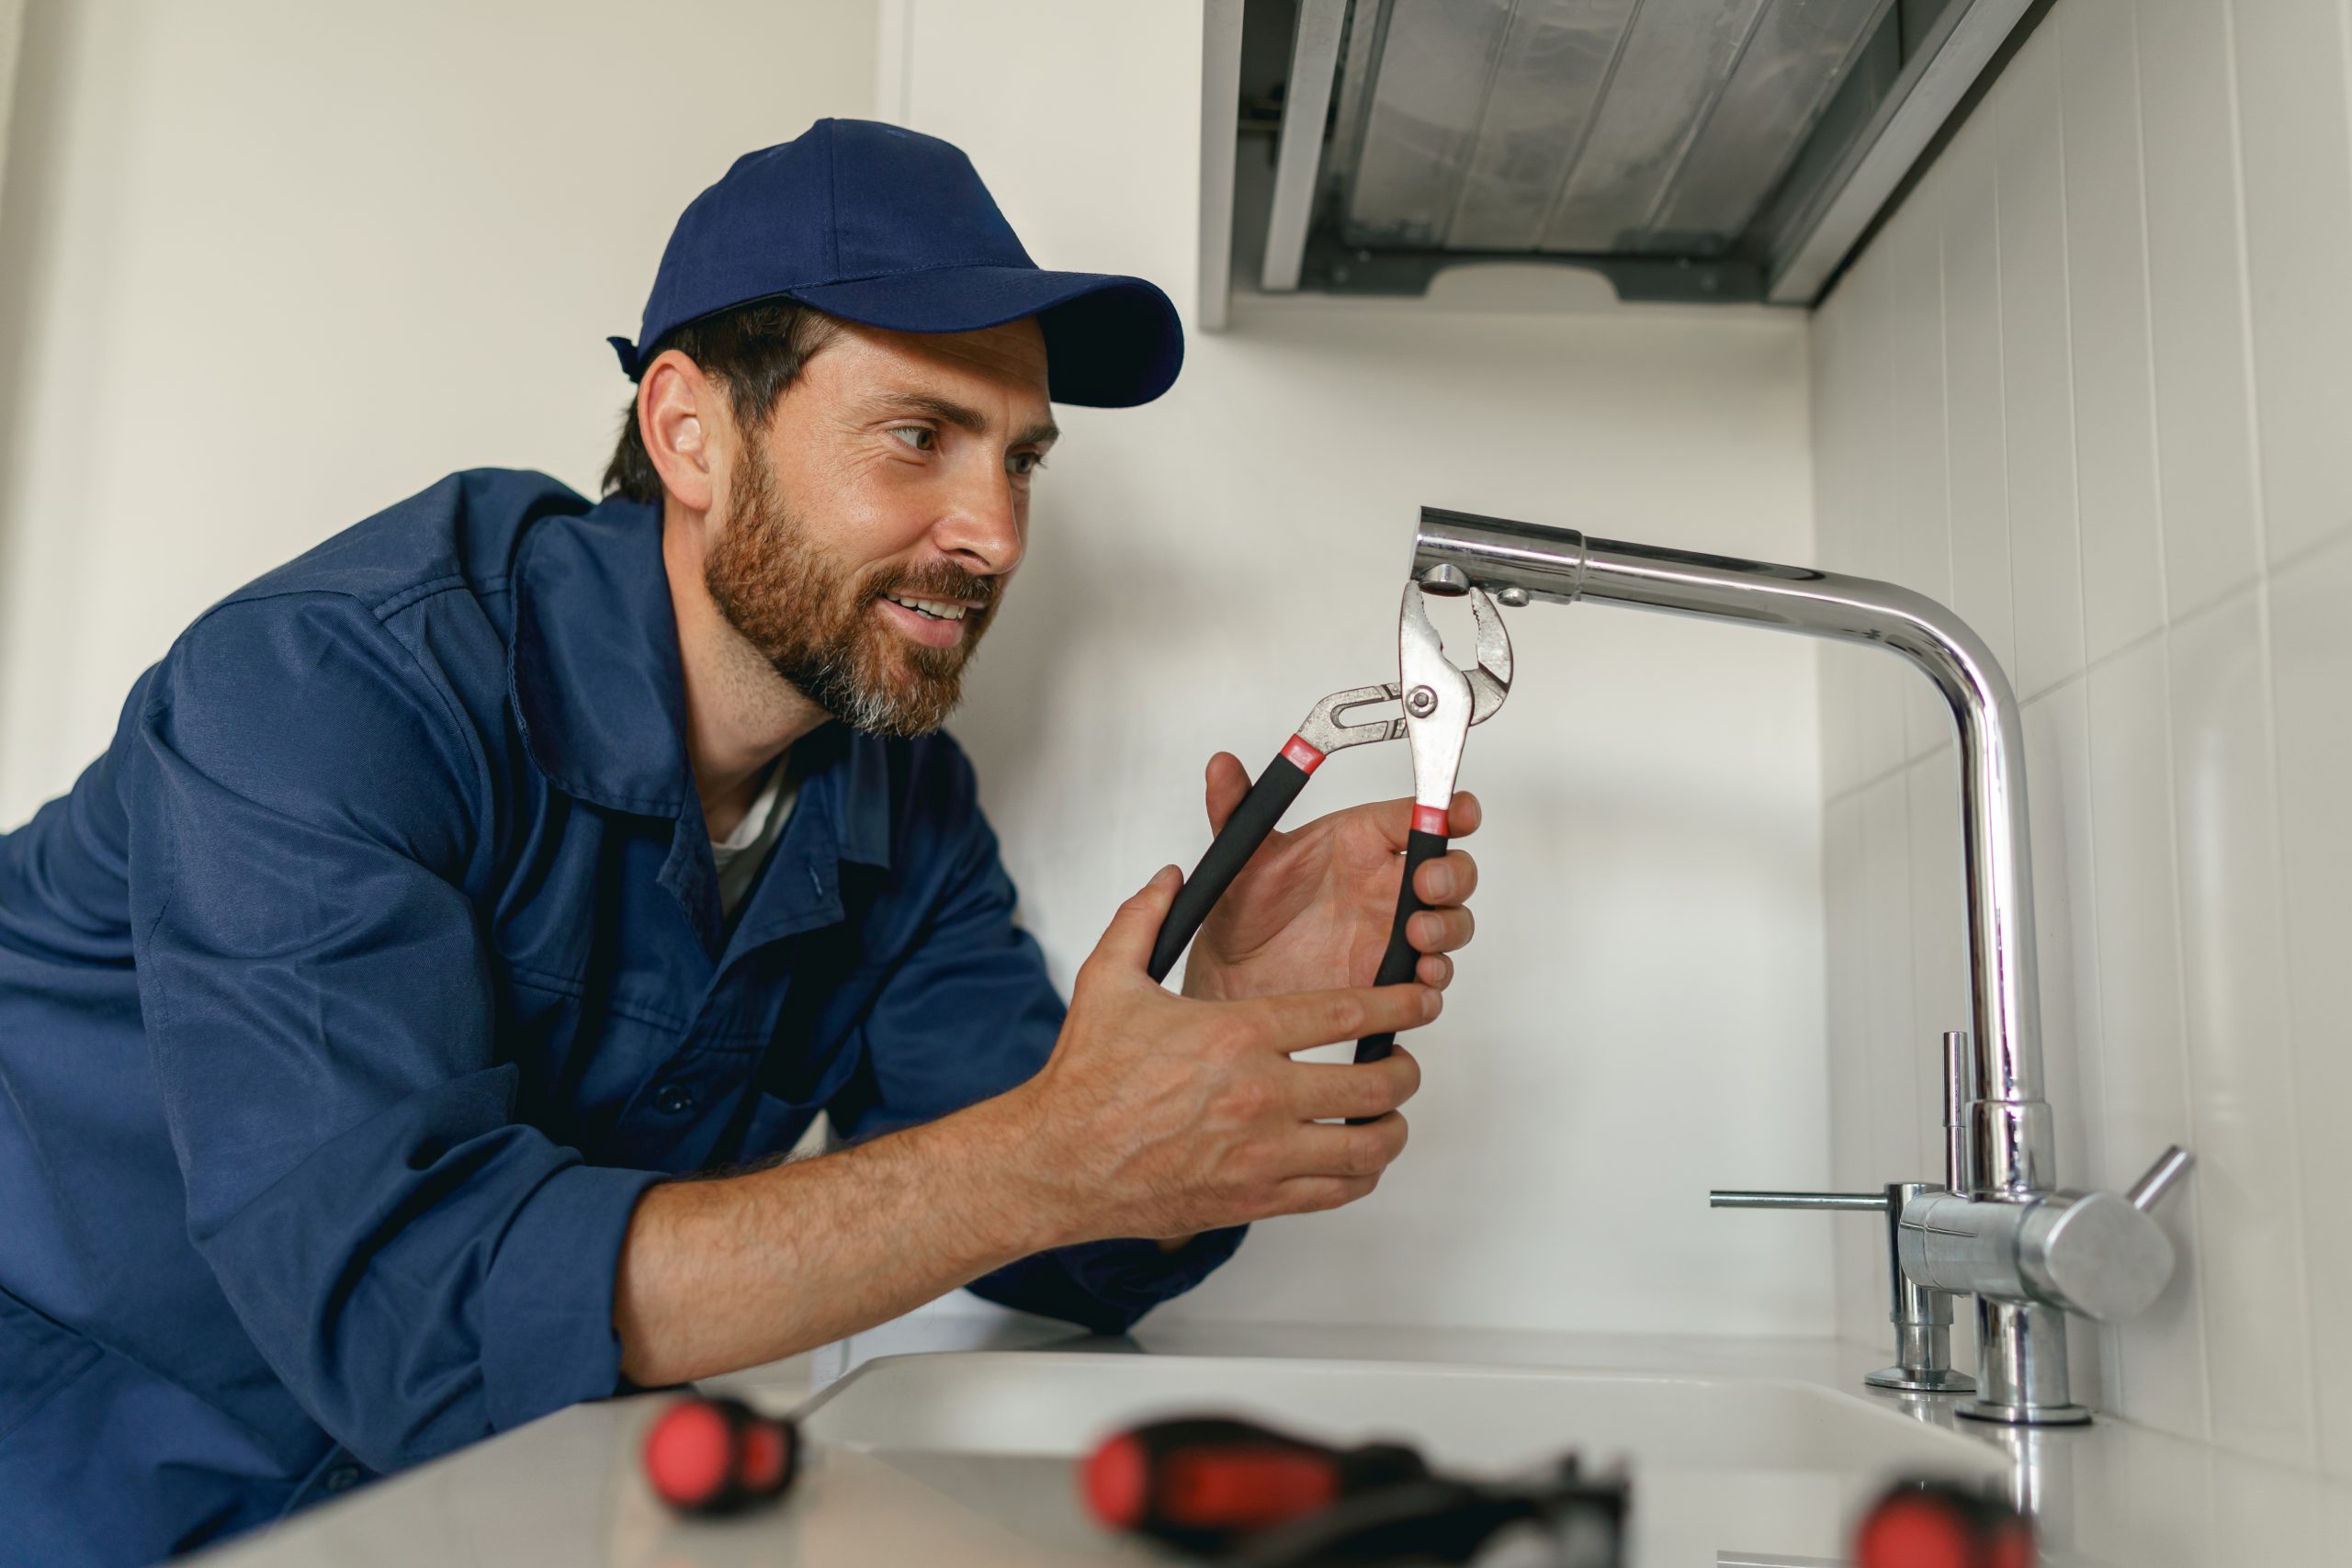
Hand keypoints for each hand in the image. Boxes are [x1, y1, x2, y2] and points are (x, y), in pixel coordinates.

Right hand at [1001, 867, 1432, 1243]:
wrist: (1057, 1163)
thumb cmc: (1084, 1077)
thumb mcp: (1109, 979)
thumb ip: (1146, 918)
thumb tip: (1170, 876)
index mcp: (1237, 1034)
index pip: (1346, 1016)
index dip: (1399, 1005)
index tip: (1422, 998)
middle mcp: (1260, 1096)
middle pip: (1374, 1084)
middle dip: (1404, 1070)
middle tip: (1402, 1063)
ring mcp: (1262, 1155)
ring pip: (1366, 1146)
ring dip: (1390, 1127)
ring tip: (1387, 1114)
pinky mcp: (1255, 1199)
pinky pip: (1335, 1191)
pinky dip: (1359, 1174)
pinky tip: (1354, 1158)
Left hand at [1180, 752, 1480, 1004]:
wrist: (1233, 975)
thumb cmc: (1248, 911)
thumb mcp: (1241, 857)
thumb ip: (1234, 808)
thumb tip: (1221, 766)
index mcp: (1362, 842)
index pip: (1419, 815)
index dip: (1449, 809)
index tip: (1458, 811)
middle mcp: (1386, 884)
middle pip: (1452, 867)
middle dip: (1453, 873)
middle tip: (1426, 883)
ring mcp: (1394, 931)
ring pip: (1452, 921)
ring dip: (1447, 926)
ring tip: (1417, 934)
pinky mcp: (1392, 977)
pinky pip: (1433, 975)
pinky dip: (1436, 975)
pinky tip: (1420, 974)